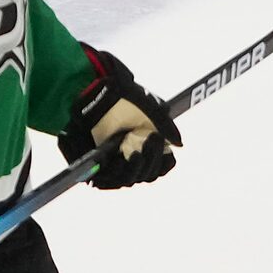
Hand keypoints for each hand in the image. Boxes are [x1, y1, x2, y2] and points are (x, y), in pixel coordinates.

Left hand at [58, 46, 179, 188]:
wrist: (92, 90)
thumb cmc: (121, 96)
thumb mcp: (149, 106)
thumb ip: (165, 124)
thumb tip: (179, 144)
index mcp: (144, 143)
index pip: (161, 165)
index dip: (165, 162)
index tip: (168, 153)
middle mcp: (129, 155)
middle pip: (147, 173)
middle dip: (152, 159)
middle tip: (152, 139)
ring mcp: (112, 162)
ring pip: (129, 179)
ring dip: (135, 169)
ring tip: (135, 155)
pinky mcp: (95, 167)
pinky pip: (107, 182)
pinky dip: (114, 175)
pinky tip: (119, 162)